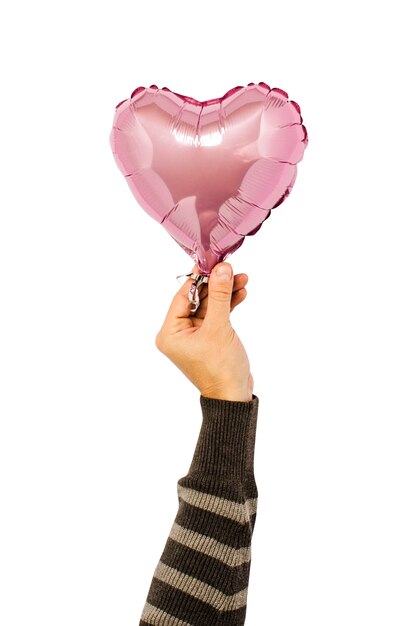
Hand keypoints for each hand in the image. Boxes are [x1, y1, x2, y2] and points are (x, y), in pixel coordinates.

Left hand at [155, 262, 253, 401]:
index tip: (214, 261)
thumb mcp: (219, 328)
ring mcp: (194, 336)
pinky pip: (217, 316)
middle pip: (198, 299)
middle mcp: (178, 333)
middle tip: (231, 268)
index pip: (184, 296)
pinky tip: (241, 293)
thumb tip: (222, 269)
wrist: (234, 397)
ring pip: (210, 306)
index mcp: (170, 332)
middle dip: (216, 284)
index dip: (200, 277)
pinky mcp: (209, 339)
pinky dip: (228, 306)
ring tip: (242, 278)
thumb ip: (220, 296)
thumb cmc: (220, 368)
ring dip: (225, 293)